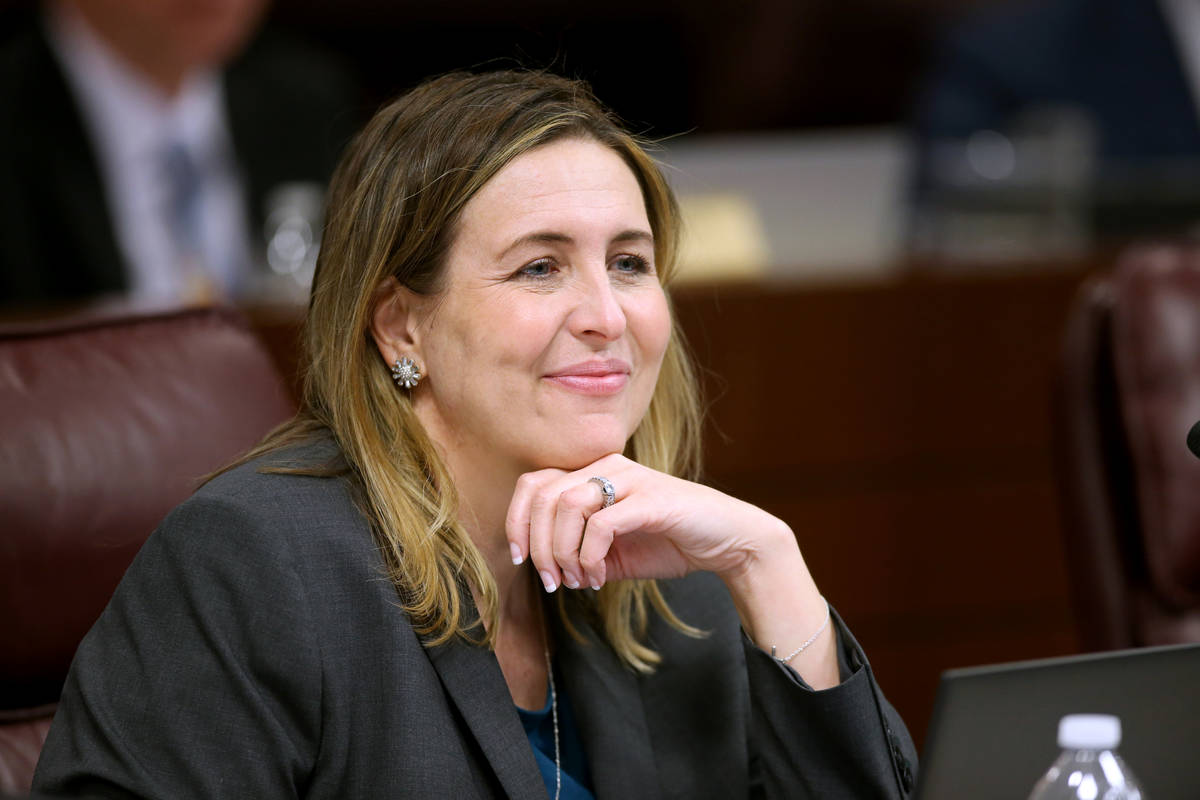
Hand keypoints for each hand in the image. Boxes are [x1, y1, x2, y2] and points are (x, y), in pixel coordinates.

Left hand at [505, 453, 794, 591]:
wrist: (728, 541)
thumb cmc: (670, 542)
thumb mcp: (613, 553)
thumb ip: (579, 555)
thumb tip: (548, 571)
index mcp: (594, 474)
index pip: (534, 484)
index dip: (516, 522)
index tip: (521, 560)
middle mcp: (608, 467)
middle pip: (543, 495)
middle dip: (538, 545)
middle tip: (551, 581)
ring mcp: (631, 479)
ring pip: (566, 504)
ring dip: (562, 551)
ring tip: (578, 579)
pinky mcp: (652, 499)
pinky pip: (601, 524)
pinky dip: (589, 556)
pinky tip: (599, 577)